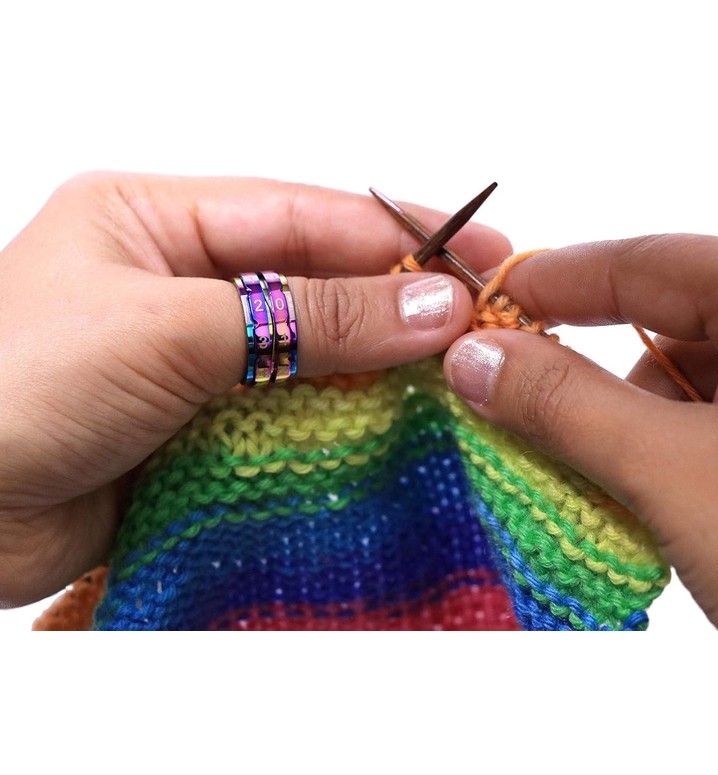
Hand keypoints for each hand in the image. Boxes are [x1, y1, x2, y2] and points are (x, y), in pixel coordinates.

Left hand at [0, 173, 508, 605]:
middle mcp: (183, 285)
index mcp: (159, 220)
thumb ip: (308, 315)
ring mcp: (197, 361)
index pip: (307, 215)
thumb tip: (428, 306)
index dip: (399, 236)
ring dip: (379, 368)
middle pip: (318, 283)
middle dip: (399, 303)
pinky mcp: (203, 429)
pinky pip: (291, 416)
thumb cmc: (10, 388)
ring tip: (458, 377)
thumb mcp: (172, 327)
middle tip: (484, 320)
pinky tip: (394, 428)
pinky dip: (342, 424)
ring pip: (313, 354)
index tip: (477, 259)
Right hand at [444, 235, 717, 628]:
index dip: (553, 281)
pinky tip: (646, 498)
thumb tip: (475, 360)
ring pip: (691, 381)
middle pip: (667, 323)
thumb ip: (565, 406)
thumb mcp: (680, 475)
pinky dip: (668, 453)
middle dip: (590, 373)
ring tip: (594, 480)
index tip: (484, 307)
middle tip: (515, 405)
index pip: (648, 263)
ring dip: (629, 426)